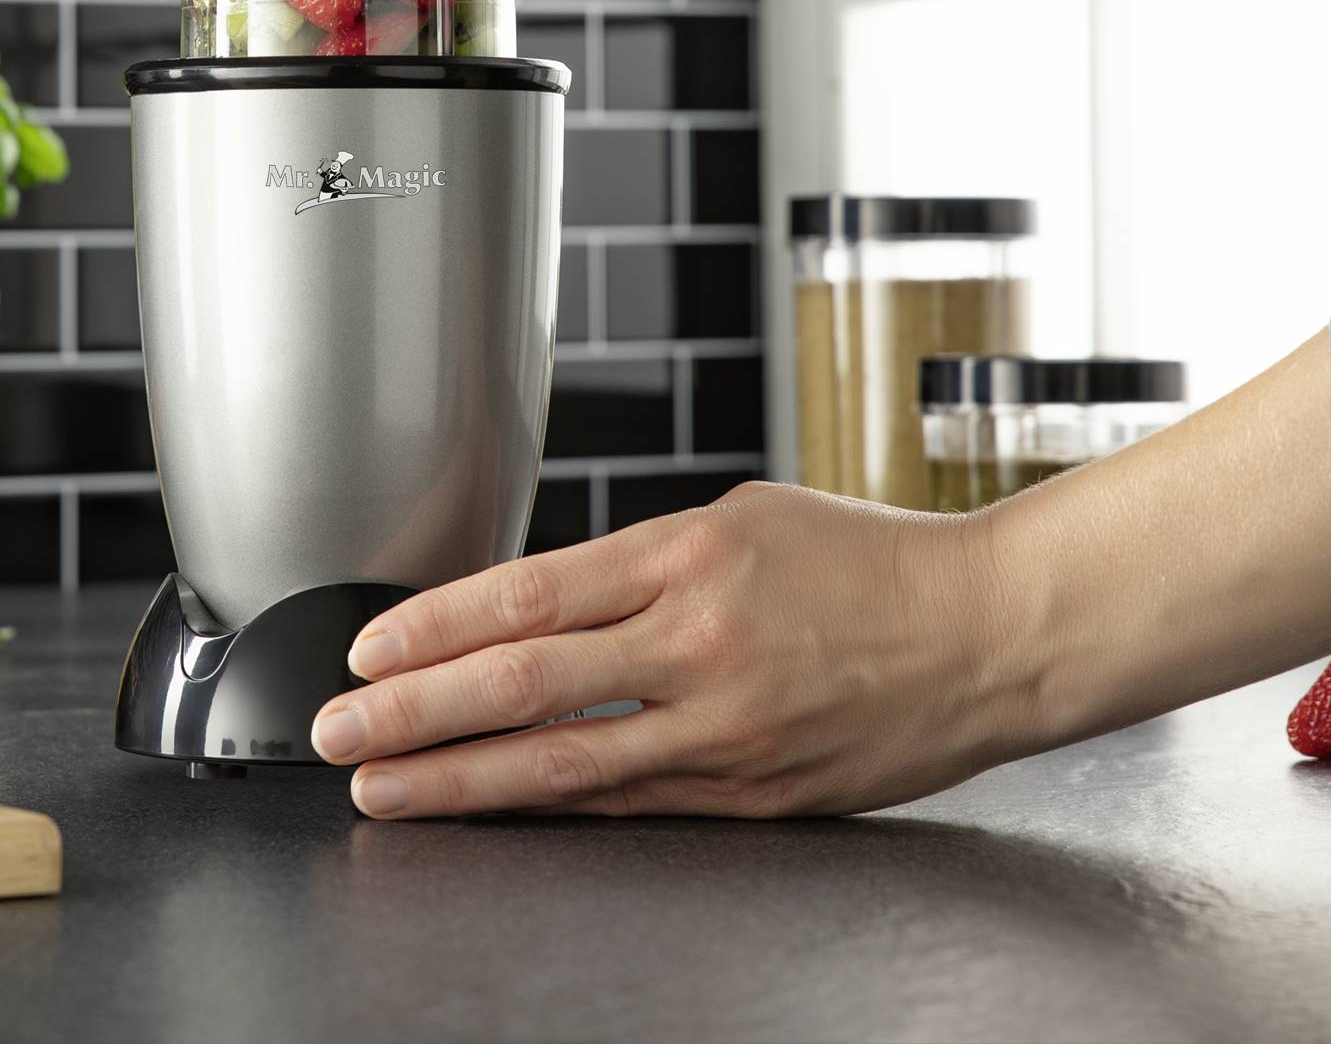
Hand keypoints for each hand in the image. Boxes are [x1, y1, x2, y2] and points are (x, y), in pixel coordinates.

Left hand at [309, 482, 1020, 818]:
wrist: (994, 631)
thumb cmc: (872, 562)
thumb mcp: (746, 520)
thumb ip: (642, 565)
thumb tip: (539, 606)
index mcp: (690, 553)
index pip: (529, 592)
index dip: (433, 627)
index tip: (367, 649)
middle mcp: (699, 640)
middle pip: (523, 682)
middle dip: (412, 711)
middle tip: (336, 731)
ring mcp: (726, 725)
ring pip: (563, 762)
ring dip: (458, 780)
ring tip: (384, 790)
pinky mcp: (752, 790)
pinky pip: (629, 802)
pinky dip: (549, 807)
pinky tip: (491, 811)